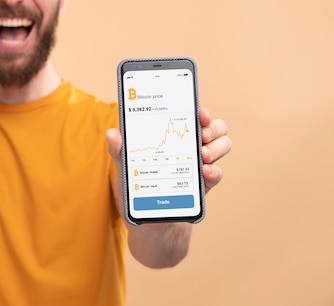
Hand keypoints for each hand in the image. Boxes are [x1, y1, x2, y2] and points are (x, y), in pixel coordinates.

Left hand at [105, 107, 231, 207]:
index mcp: (170, 137)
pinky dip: (214, 171)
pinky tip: (205, 171)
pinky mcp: (202, 186)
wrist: (146, 223)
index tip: (199, 112)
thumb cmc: (135, 189)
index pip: (191, 116)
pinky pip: (216, 173)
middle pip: (214, 128)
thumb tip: (112, 134)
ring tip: (203, 155)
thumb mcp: (123, 169)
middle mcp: (188, 147)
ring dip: (216, 147)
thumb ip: (119, 151)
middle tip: (202, 135)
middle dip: (213, 127)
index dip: (200, 111)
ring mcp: (198, 165)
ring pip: (221, 146)